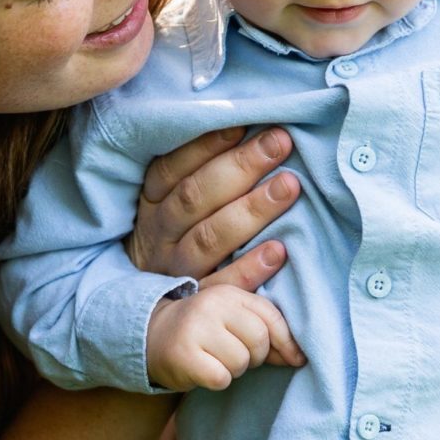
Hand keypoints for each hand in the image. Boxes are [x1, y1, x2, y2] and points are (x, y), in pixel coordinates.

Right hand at [128, 126, 301, 290]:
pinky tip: (279, 251)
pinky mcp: (194, 304)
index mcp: (150, 204)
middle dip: (239, 167)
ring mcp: (174, 271)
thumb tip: (245, 129)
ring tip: (290, 186)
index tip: (243, 124)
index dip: (204, 146)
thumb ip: (197, 174)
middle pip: (194, 198)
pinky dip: (248, 269)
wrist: (151, 315)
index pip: (171, 169)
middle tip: (280, 143)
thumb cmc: (174, 242)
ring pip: (208, 238)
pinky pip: (221, 286)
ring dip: (250, 211)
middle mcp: (159, 235)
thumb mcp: (168, 206)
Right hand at [146, 285, 303, 391]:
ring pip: (241, 363)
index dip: (287, 342)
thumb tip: (282, 250)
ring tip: (216, 358)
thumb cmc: (200, 322)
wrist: (150, 337)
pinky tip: (204, 369)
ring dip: (233, 369)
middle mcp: (210, 306)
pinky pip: (221, 378)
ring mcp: (195, 331)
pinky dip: (217, 380)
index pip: (271, 317)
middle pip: (259, 342)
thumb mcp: (224, 297)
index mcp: (226, 291)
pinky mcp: (183, 357)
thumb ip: (253, 278)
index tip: (295, 358)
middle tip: (235, 353)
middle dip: (255, 356)